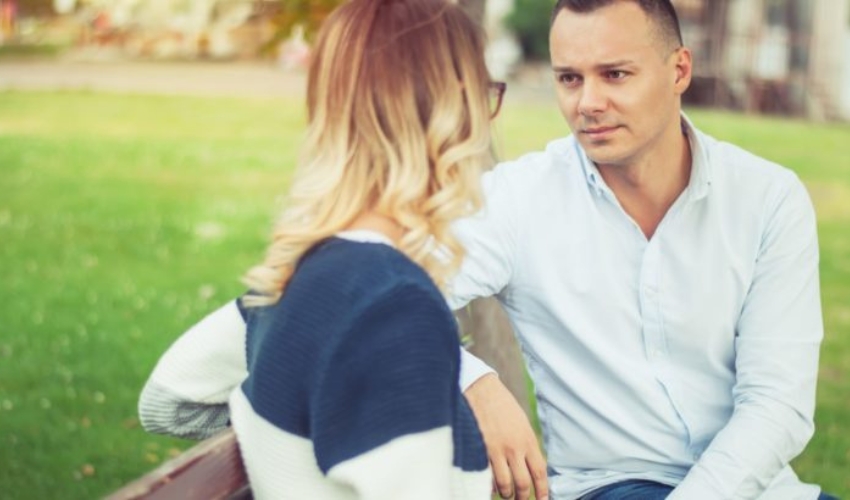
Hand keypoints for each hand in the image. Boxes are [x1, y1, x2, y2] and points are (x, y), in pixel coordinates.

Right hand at [464, 374, 548, 499]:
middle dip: (522, 497)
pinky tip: (490, 485)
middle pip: (523, 483)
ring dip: (506, 494)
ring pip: (505, 484)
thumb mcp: (521, 422)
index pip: (540, 472)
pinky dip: (489, 485)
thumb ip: (526, 443)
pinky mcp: (481, 450)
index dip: (542, 491)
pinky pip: (487, 476)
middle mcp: (515, 448)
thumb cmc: (501, 404)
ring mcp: (497, 450)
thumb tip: (529, 465)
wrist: (481, 389)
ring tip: (505, 495)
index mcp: (528, 440)